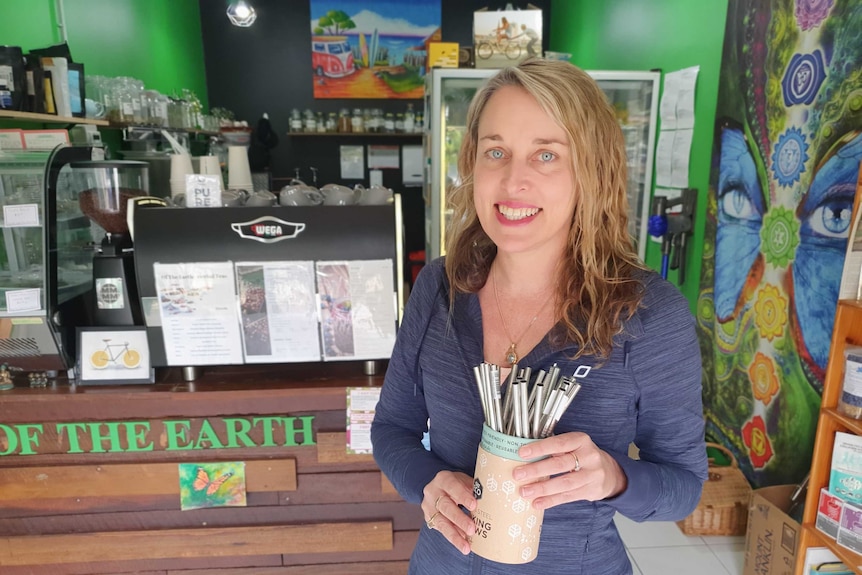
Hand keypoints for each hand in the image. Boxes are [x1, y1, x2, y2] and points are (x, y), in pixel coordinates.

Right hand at [421, 470, 476, 554]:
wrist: (439, 489)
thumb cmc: (457, 485)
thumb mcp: (464, 481)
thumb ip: (473, 489)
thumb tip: (489, 500)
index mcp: (443, 479)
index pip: (452, 486)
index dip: (463, 496)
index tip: (474, 505)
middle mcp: (432, 492)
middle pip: (445, 506)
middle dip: (459, 519)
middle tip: (472, 529)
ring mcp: (429, 507)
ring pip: (441, 522)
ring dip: (455, 535)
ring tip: (466, 547)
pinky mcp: (429, 519)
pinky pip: (442, 530)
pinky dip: (454, 537)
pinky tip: (463, 544)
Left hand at [512, 431, 627, 509]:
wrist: (610, 472)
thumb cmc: (583, 456)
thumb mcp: (573, 445)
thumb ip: (554, 448)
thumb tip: (523, 455)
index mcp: (581, 440)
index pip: (559, 443)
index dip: (540, 448)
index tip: (521, 453)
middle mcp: (589, 456)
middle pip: (560, 464)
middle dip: (537, 470)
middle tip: (518, 474)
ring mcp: (592, 475)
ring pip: (564, 483)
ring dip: (542, 488)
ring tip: (525, 491)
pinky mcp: (591, 491)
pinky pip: (567, 497)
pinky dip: (550, 501)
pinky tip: (537, 503)